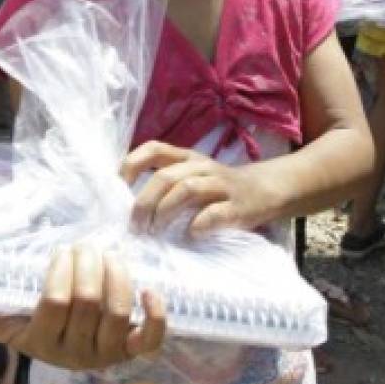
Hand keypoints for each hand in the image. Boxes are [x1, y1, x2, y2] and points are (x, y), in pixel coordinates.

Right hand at [0, 246, 166, 370]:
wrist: (72, 353)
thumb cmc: (39, 329)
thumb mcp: (9, 325)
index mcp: (44, 343)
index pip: (55, 303)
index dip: (60, 272)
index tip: (61, 251)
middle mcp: (77, 352)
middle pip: (88, 302)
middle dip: (88, 265)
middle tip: (86, 245)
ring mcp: (108, 353)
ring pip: (118, 312)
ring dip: (116, 275)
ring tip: (109, 254)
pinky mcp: (134, 350)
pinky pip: (151, 338)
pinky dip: (156, 314)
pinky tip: (150, 289)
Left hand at [121, 142, 281, 238]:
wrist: (265, 190)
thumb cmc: (218, 189)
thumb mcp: (192, 176)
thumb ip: (166, 184)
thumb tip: (126, 205)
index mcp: (187, 158)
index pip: (154, 148)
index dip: (132, 165)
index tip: (118, 189)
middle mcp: (202, 167)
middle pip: (165, 176)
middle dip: (144, 201)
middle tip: (135, 225)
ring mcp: (220, 185)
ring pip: (187, 189)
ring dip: (165, 211)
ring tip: (155, 231)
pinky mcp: (237, 207)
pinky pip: (214, 214)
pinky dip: (198, 225)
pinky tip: (190, 235)